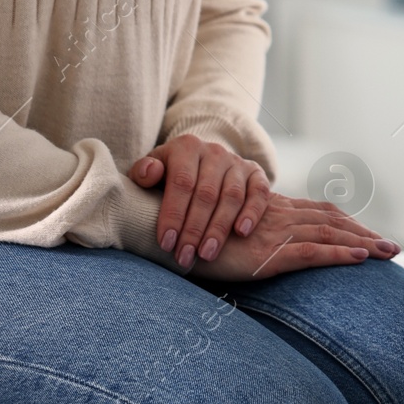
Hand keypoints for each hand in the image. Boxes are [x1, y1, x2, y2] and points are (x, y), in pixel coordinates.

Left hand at [129, 134, 272, 269]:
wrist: (199, 162)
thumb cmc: (169, 174)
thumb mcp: (152, 170)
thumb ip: (144, 172)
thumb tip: (150, 172)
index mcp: (186, 147)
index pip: (181, 182)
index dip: (173, 214)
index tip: (166, 243)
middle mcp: (214, 152)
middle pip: (206, 193)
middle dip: (194, 230)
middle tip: (185, 257)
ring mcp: (237, 162)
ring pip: (232, 196)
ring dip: (219, 228)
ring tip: (207, 254)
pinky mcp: (256, 173)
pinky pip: (259, 193)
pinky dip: (252, 213)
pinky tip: (241, 233)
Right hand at [188, 194, 401, 281]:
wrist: (164, 229)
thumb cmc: (189, 235)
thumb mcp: (225, 235)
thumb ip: (245, 235)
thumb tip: (255, 248)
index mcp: (271, 211)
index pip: (320, 213)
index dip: (347, 224)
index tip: (371, 236)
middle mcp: (278, 216)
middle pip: (333, 221)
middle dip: (365, 233)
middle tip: (392, 247)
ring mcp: (273, 233)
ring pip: (330, 233)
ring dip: (363, 242)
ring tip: (388, 252)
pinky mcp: (266, 252)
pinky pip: (311, 251)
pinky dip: (339, 253)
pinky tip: (361, 258)